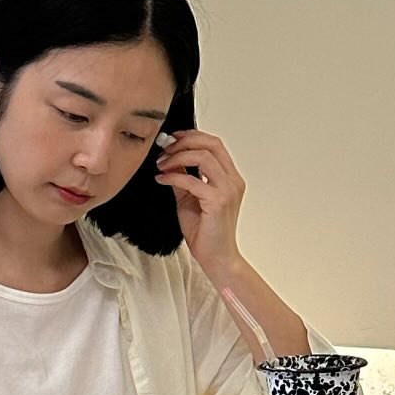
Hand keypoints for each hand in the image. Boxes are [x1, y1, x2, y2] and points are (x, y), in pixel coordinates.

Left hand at [154, 129, 245, 274]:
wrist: (216, 258)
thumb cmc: (206, 232)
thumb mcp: (189, 198)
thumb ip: (183, 177)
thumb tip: (170, 159)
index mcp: (230, 177)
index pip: (214, 144)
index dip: (191, 136)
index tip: (171, 138)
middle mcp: (232, 181)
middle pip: (211, 144)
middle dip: (184, 141)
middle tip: (164, 148)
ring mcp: (227, 190)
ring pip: (203, 157)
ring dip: (177, 156)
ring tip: (162, 164)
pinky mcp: (217, 202)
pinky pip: (192, 180)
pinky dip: (173, 176)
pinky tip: (161, 179)